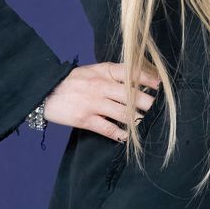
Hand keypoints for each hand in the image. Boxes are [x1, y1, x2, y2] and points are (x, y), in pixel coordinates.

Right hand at [43, 62, 160, 142]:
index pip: (132, 73)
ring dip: (140, 120)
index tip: (162, 86)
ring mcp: (94, 103)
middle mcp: (101, 85)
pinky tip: (131, 138)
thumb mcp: (94, 70)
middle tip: (164, 110)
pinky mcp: (85, 119)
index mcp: (104, 71)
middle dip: (150, 103)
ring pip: (124, 113)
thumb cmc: (73, 80)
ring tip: (152, 125)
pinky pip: (108, 128)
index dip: (149, 79)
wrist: (45, 90)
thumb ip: (114, 74)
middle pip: (132, 95)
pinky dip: (121, 134)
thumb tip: (139, 80)